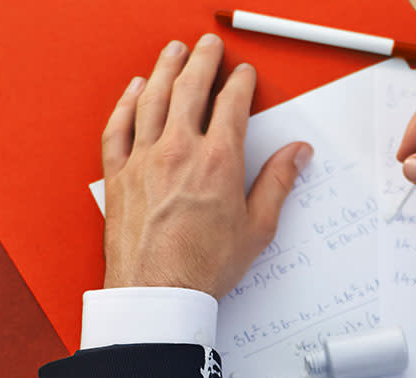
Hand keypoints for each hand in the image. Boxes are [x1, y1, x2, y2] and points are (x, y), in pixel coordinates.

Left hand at [101, 34, 312, 295]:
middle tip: (209, 46)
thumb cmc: (204, 267)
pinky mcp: (119, 174)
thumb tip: (297, 155)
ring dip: (165, 69)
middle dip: (202, 60)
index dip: (240, 83)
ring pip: (153, 99)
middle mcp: (179, 151)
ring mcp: (144, 159)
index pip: (231, 104)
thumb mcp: (257, 228)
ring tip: (173, 52)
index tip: (243, 74)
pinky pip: (119, 126)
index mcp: (218, 161)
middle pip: (190, 89)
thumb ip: (277, 183)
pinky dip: (126, 102)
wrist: (157, 293)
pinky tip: (134, 89)